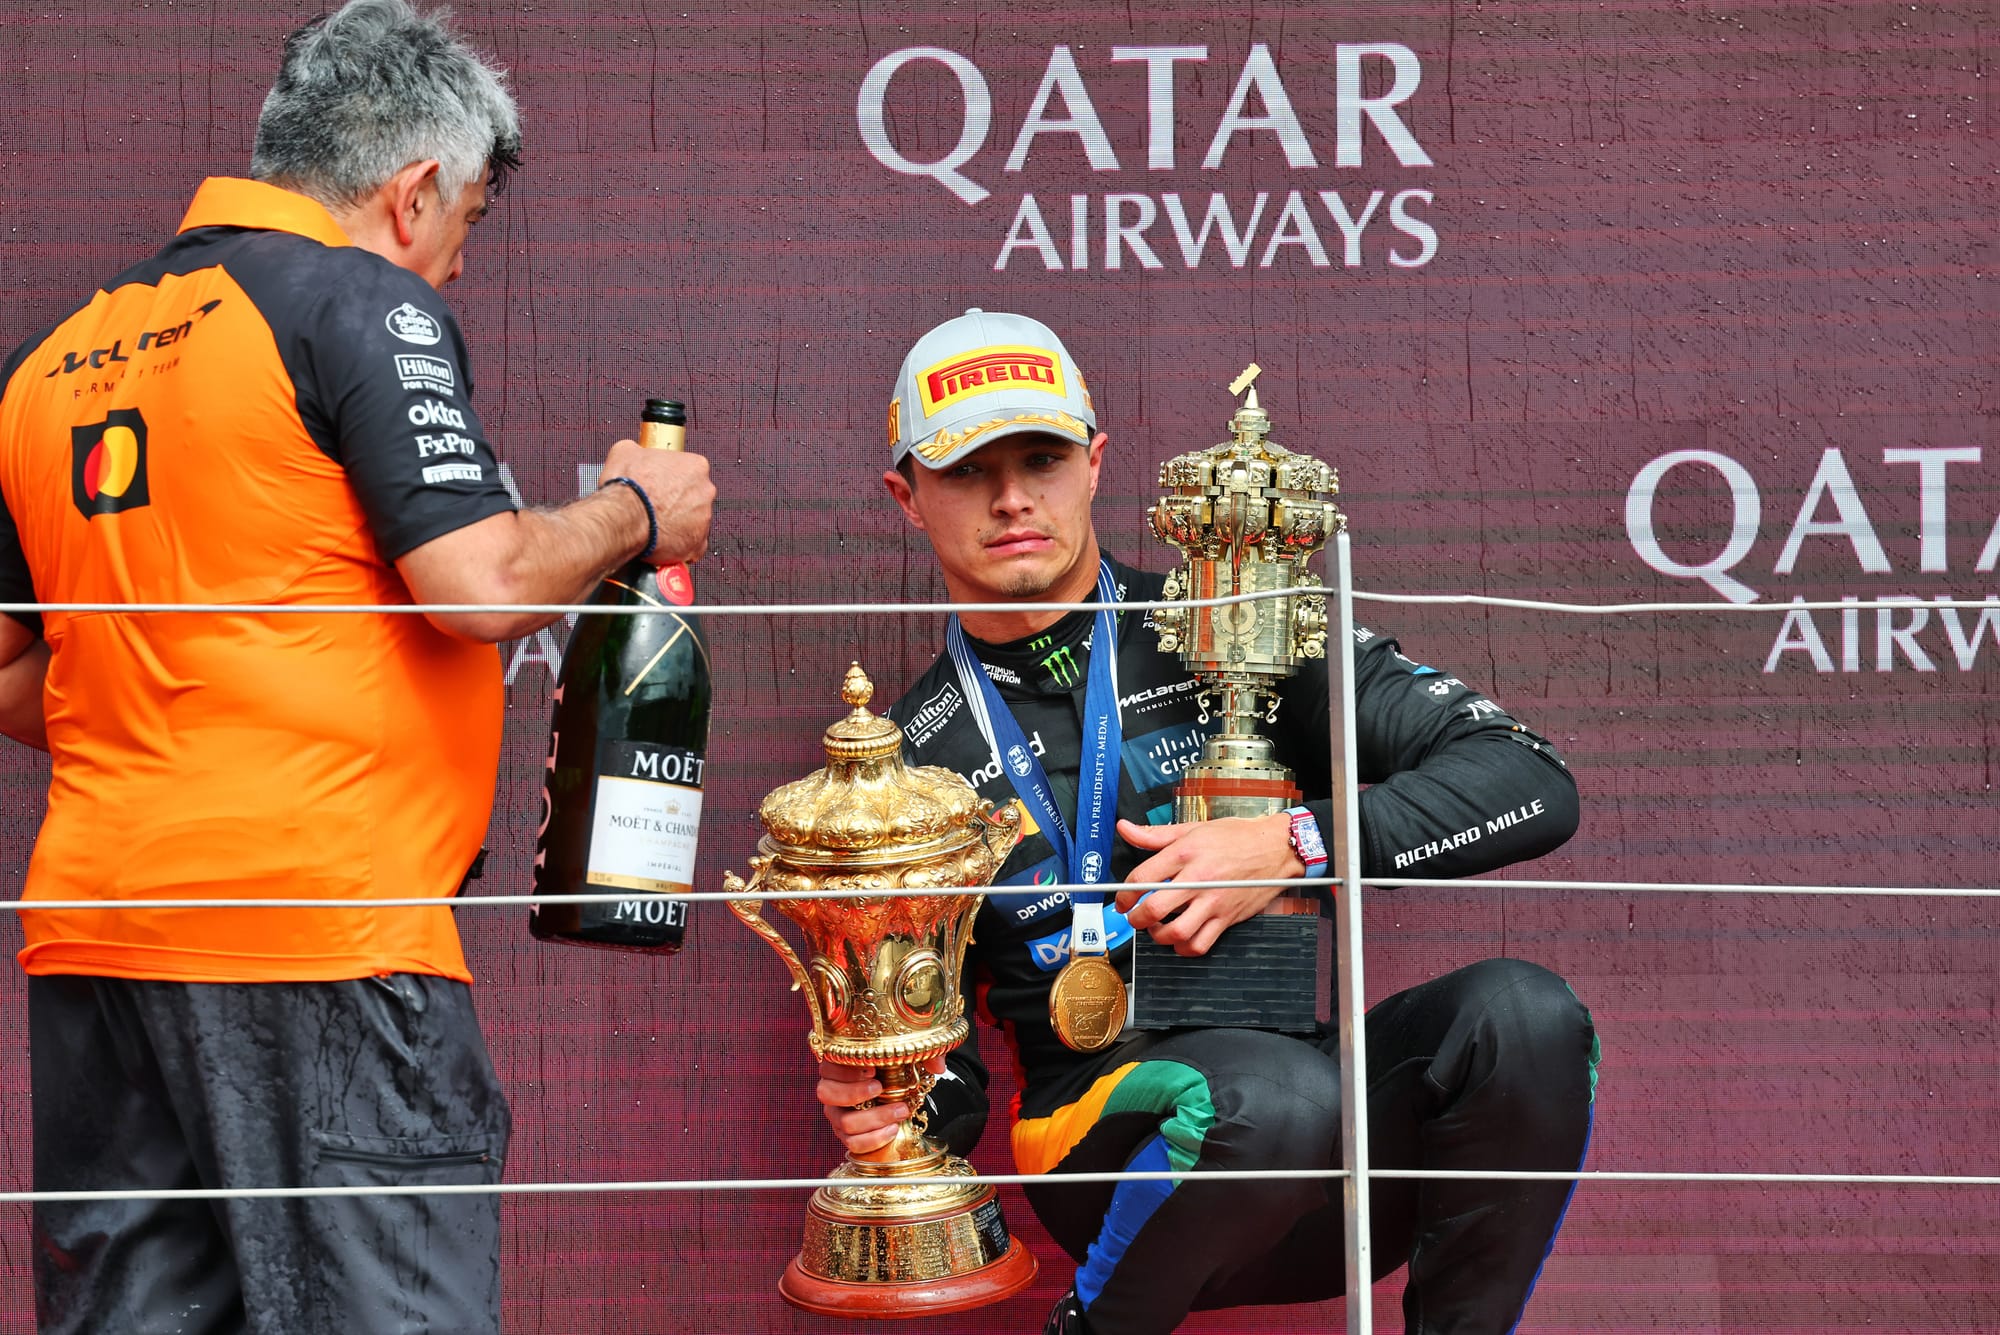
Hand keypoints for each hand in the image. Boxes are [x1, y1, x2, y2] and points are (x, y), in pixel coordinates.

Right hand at [599, 437, 714, 565]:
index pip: (689, 469)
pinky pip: (693, 545)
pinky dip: (680, 544)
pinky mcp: (698, 544)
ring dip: (678, 522)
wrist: (624, 518)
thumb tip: (636, 453)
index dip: (672, 477)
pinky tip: (664, 540)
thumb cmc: (629, 488)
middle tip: (657, 504)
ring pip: (694, 520)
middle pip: (694, 495)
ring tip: (657, 523)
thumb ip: (639, 451)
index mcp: (695, 466)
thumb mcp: (625, 452)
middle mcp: (705, 491)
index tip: (661, 484)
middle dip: (678, 500)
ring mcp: (704, 519)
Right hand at [814, 1054, 946, 1156]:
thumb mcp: (908, 1054)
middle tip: (879, 1088)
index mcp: (837, 1064)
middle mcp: (830, 1089)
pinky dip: (873, 1139)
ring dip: (873, 1118)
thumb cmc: (894, 1066)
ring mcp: (836, 1114)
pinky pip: (852, 1143)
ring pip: (843, 1122)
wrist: (895, 1089)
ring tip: (899, 1111)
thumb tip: (938, 1067)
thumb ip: (924, 1054)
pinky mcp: (846, 1134)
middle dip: (854, 1093)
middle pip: (826, 1094)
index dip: (846, 1070)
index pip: (827, 1066)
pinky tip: (892, 1129)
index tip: (871, 1069)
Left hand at [1112, 814, 1304, 956]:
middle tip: (1134, 917)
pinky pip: (1201, 944)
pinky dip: (1184, 948)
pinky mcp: (1227, 917)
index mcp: (1185, 853)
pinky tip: (1180, 939)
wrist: (1277, 848)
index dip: (1124, 893)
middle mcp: (1198, 879)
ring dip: (1158, 936)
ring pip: (1176, 932)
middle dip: (1136, 919)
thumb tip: (1126, 829)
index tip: (1123, 900)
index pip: (1142, 877)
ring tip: (1156, 928)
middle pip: (1154, 909)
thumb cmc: (1237, 837)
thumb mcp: (1193, 829)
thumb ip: (1155, 834)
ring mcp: (1214, 901)